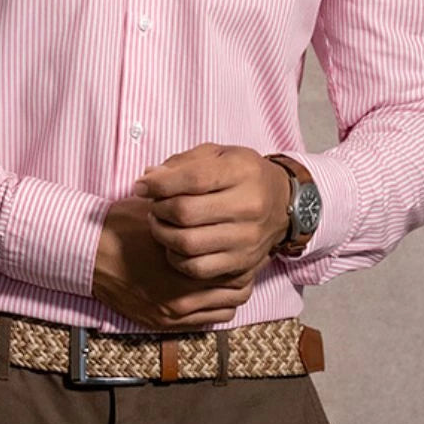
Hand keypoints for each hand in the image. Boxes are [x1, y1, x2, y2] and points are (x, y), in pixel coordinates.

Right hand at [91, 192, 270, 330]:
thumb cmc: (120, 228)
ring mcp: (173, 313)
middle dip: (240, 274)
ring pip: (225, 309)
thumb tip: (218, 206)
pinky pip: (204, 322)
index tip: (239, 242)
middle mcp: (183, 296)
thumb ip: (191, 214)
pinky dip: (211, 308)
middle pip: (237, 290)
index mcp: (186, 266)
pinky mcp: (161, 323)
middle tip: (237, 258)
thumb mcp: (159, 213)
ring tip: (222, 275)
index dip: (241, 252)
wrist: (86, 252)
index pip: (237, 267)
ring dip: (227, 293)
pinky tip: (204, 290)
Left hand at [136, 142, 291, 280]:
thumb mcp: (218, 155)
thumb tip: (148, 178)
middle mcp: (248, 205)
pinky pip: (198, 268)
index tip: (141, 187)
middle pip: (186, 213)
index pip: (192, 179)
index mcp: (242, 172)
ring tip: (160, 224)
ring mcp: (247, 238)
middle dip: (159, 209)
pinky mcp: (243, 262)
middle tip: (153, 206)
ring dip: (163, 234)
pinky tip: (174, 245)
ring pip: (188, 244)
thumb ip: (182, 163)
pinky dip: (177, 258)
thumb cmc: (242, 175)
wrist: (282, 203)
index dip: (158, 184)